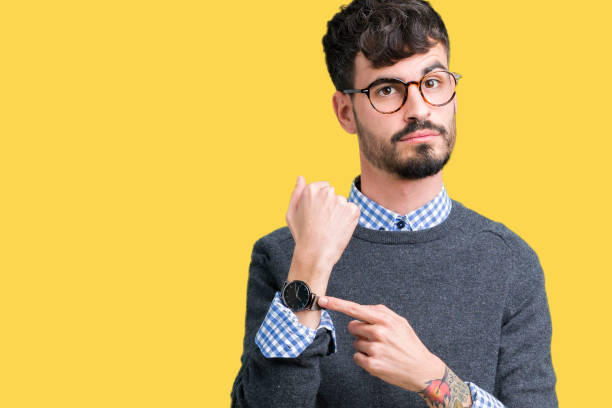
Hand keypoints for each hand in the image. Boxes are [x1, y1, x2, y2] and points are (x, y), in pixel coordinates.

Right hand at [285, 176, 359, 276]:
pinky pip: (352, 211)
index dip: (321, 202)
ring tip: (331, 228)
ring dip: (340, 213)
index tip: (317, 214)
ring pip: (343, 204)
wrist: (315, 253)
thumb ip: (296, 193)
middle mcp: (327, 193)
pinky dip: (349, 219)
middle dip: (330, 205)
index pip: (323, 187)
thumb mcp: (292, 213)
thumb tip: (301, 177)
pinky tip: (340, 229)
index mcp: (311, 190)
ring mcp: (340, 201)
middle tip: (323, 223)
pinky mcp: (352, 210)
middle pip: (333, 194)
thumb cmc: (302, 235)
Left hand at [318, 295, 444, 392]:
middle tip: (376, 338)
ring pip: (355, 343)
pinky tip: (379, 360)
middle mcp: (379, 333)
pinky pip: (357, 357)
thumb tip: (363, 308)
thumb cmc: (409, 344)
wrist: (423, 370)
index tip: (322, 300)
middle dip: (359, 331)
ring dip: (364, 347)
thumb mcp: (400, 322)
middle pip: (352, 327)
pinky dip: (364, 359)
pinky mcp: (373, 365)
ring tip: (381, 351)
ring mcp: (375, 349)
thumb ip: (381, 312)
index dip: (337, 304)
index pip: (355, 308)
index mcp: (385, 320)